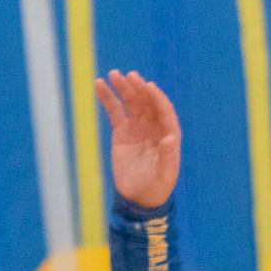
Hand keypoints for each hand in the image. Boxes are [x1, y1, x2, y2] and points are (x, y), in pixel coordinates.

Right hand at [94, 69, 181, 208]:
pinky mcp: (122, 131)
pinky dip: (108, 97)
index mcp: (168, 132)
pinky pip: (115, 110)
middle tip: (129, 76)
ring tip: (114, 74)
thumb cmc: (157, 186)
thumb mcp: (165, 174)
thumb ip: (168, 156)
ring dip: (124, 87)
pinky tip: (100, 84)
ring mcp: (138, 126)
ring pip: (131, 102)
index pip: (163, 110)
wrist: (138, 196)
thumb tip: (171, 138)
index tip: (147, 86)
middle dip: (138, 88)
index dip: (156, 98)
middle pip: (147, 102)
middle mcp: (154, 125)